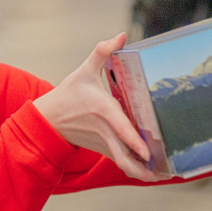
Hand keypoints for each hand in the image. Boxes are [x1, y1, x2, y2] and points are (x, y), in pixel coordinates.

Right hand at [34, 33, 167, 181]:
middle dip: (142, 168)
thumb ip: (103, 51)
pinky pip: (120, 161)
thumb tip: (122, 35)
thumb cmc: (68, 94)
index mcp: (103, 109)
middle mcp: (105, 130)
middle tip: (163, 173)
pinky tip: (150, 170)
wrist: (48, 119)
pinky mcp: (102, 149)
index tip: (147, 152)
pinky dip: (134, 167)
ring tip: (160, 175)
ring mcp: (103, 143)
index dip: (133, 141)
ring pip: (123, 163)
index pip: (120, 128)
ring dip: (140, 172)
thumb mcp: (84, 70)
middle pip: (124, 157)